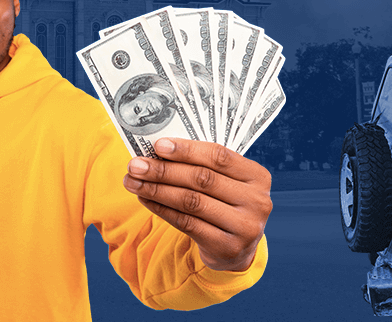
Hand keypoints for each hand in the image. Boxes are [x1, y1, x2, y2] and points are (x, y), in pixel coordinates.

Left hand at [123, 138, 271, 271]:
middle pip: (202, 179)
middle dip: (164, 170)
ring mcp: (244, 226)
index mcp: (258, 176)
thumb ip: (202, 164)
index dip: (187, 150)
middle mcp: (256, 201)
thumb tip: (158, 149)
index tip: (157, 145)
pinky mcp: (226, 246)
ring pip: (191, 202)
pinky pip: (186, 223)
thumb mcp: (225, 181)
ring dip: (157, 190)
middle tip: (136, 165)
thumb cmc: (225, 202)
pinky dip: (162, 209)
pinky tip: (145, 199)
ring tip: (133, 182)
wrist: (237, 247)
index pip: (219, 156)